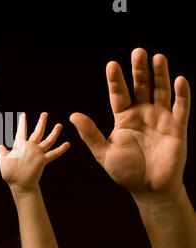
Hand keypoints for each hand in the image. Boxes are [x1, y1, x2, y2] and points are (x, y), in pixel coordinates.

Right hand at [0, 113, 69, 191]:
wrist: (20, 185)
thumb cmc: (10, 173)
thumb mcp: (2, 160)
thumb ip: (1, 151)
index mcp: (19, 146)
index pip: (20, 131)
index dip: (22, 123)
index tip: (23, 115)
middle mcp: (30, 147)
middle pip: (37, 132)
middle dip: (41, 122)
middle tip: (45, 114)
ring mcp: (38, 153)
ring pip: (48, 140)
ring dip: (55, 133)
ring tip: (59, 125)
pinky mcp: (43, 160)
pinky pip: (54, 154)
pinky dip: (61, 149)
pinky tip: (67, 144)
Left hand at [70, 48, 190, 198]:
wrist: (149, 189)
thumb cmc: (125, 171)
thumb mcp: (104, 153)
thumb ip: (90, 134)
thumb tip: (72, 116)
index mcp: (123, 118)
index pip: (119, 94)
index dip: (115, 80)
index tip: (111, 65)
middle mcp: (142, 114)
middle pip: (141, 87)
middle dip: (139, 70)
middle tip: (138, 51)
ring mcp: (160, 119)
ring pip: (161, 91)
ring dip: (160, 75)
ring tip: (157, 57)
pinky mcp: (177, 127)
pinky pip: (181, 108)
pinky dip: (182, 95)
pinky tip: (179, 80)